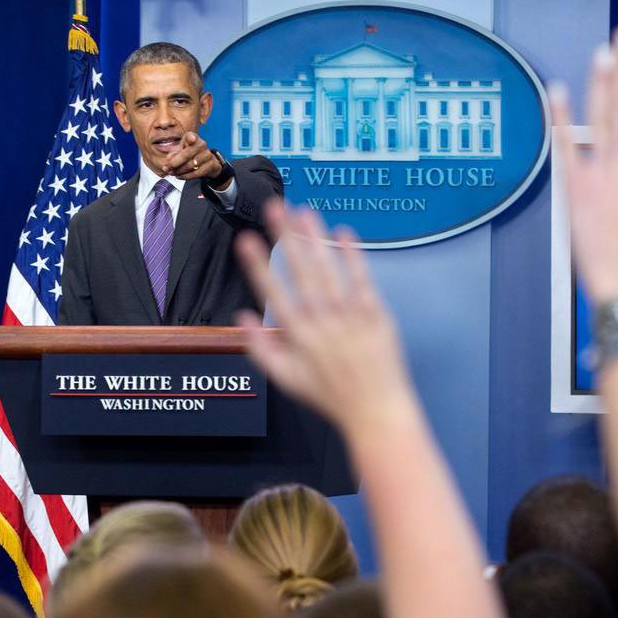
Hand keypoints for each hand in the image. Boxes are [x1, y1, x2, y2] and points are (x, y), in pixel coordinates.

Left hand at [163, 132, 222, 181]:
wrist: (206, 162)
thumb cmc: (189, 154)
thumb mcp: (179, 152)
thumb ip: (173, 154)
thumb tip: (169, 159)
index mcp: (192, 138)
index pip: (191, 137)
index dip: (191, 138)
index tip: (191, 140)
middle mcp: (201, 144)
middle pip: (187, 155)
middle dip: (174, 163)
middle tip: (166, 169)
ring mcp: (207, 154)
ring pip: (191, 165)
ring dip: (179, 171)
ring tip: (172, 173)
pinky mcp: (211, 164)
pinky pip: (197, 173)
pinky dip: (186, 176)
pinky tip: (180, 176)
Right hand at [235, 201, 415, 433]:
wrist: (376, 410)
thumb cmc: (329, 395)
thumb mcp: (286, 379)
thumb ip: (259, 349)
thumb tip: (241, 319)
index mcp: (298, 335)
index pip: (272, 292)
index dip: (257, 265)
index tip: (246, 241)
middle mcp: (322, 321)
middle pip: (299, 270)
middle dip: (284, 236)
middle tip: (274, 208)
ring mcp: (350, 315)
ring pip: (328, 269)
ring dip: (315, 238)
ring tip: (303, 212)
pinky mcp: (375, 314)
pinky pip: (362, 279)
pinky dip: (352, 256)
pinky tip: (343, 234)